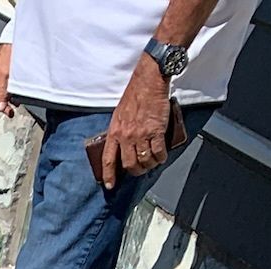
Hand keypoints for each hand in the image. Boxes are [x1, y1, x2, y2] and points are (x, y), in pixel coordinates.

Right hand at [0, 42, 12, 129]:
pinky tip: (12, 105)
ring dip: (0, 110)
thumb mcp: (6, 75)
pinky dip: (7, 101)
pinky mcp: (2, 81)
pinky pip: (2, 95)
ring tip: (8, 115)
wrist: (14, 42)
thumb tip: (0, 108)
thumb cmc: (7, 54)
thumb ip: (3, 93)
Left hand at [99, 54, 170, 188]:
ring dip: (149, 166)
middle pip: (129, 164)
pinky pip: (158, 152)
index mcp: (114, 132)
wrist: (149, 80)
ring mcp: (141, 134)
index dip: (109, 175)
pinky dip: (160, 158)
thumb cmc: (134, 94)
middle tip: (140, 170)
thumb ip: (119, 131)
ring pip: (144, 160)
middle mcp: (126, 136)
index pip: (108, 159)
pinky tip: (162, 157)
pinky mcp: (156, 130)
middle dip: (135, 171)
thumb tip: (121, 145)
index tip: (110, 185)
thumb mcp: (118, 114)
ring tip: (152, 163)